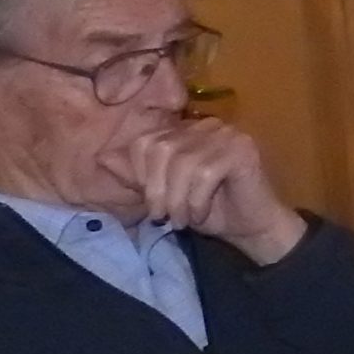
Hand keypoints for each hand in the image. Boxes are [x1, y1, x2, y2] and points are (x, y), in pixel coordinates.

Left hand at [117, 118, 304, 263]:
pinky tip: (200, 214)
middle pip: (161, 149)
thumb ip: (138, 177)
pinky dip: (196, 200)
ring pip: (182, 163)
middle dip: (156, 190)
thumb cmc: (209, 210)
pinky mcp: (243, 149)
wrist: (251, 227)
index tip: (153, 204)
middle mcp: (206, 125)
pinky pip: (206, 173)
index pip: (146, 141)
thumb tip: (102, 158)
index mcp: (185, 131)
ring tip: (182, 220)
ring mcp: (227, 134)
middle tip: (164, 217)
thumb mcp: (165, 195)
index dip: (141, 175)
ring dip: (177, 200)